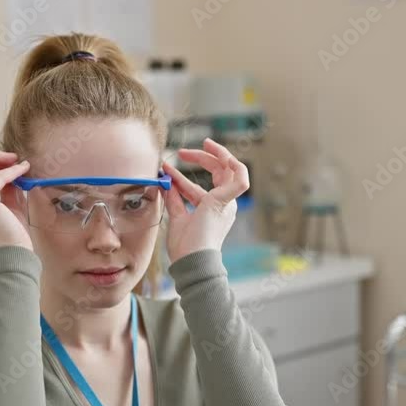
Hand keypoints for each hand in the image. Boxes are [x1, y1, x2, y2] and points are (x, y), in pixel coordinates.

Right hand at [0, 151, 31, 253]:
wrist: (11, 256)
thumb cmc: (11, 237)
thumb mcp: (5, 207)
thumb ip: (4, 189)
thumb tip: (11, 170)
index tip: (7, 165)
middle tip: (11, 158)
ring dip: (1, 160)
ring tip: (20, 163)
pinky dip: (12, 170)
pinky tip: (24, 169)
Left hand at [162, 138, 249, 262]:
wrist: (191, 261)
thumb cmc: (185, 247)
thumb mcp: (176, 216)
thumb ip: (173, 198)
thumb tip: (165, 180)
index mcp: (214, 208)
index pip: (204, 184)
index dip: (185, 173)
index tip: (168, 165)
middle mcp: (224, 204)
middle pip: (219, 172)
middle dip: (201, 157)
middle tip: (182, 151)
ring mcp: (227, 203)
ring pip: (232, 169)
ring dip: (218, 154)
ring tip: (205, 144)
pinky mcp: (225, 201)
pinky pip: (241, 179)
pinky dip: (234, 164)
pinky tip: (222, 155)